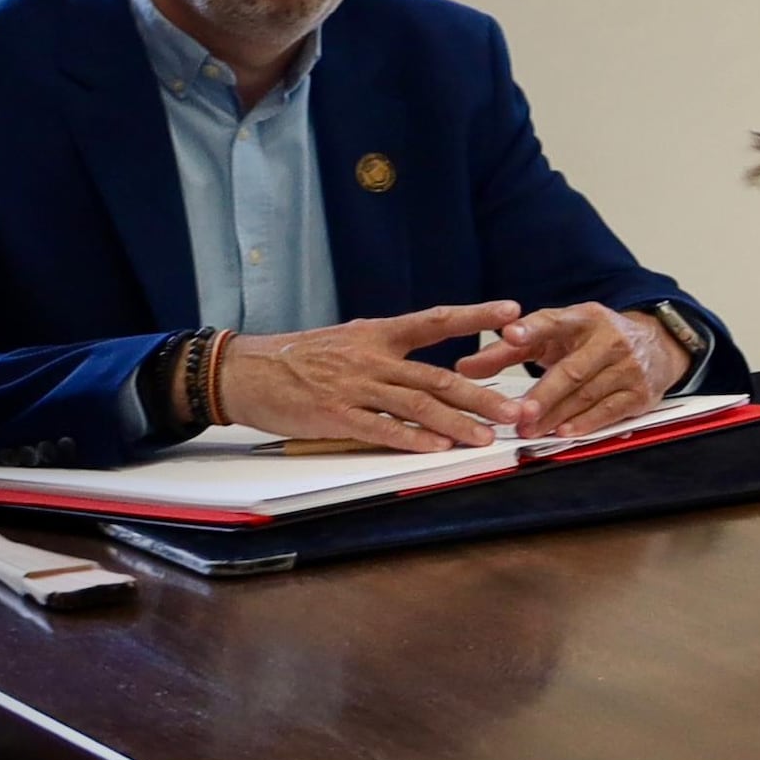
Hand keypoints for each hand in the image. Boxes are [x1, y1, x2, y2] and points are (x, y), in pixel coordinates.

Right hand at [217, 304, 529, 451]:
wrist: (242, 371)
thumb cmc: (297, 359)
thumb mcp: (347, 341)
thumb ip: (387, 351)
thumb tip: (427, 366)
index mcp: (377, 334)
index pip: (436, 321)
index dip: (476, 316)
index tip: (514, 311)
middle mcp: (372, 358)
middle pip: (437, 377)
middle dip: (482, 396)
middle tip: (517, 410)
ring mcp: (354, 387)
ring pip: (417, 405)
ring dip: (457, 423)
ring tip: (488, 437)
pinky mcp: (335, 414)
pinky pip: (380, 428)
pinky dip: (411, 438)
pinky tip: (437, 448)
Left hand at [472, 303, 686, 438]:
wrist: (657, 346)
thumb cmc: (593, 341)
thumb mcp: (556, 337)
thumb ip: (510, 349)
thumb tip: (466, 367)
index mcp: (585, 318)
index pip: (554, 322)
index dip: (532, 329)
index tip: (510, 335)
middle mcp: (610, 340)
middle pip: (572, 370)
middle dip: (543, 395)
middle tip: (518, 413)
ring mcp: (629, 367)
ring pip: (587, 395)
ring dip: (556, 415)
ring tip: (529, 430)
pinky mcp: (641, 393)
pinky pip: (610, 411)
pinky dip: (586, 423)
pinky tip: (565, 432)